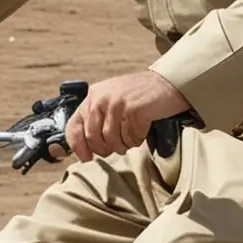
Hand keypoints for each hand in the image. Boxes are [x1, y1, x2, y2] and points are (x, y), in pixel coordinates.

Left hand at [65, 71, 189, 161]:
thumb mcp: (112, 100)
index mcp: (93, 96)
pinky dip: (136, 140)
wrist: (168, 84)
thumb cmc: (141, 96)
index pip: (74, 126)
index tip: (86, 158)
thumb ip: (97, 118)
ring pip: (111, 140)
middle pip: (92, 138)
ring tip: (131, 137)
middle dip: (104, 149)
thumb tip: (86, 146)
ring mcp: (117, 103)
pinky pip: (129, 138)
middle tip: (117, 147)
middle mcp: (101, 98)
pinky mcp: (133, 110)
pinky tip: (141, 130)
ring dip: (122, 145)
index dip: (78, 147)